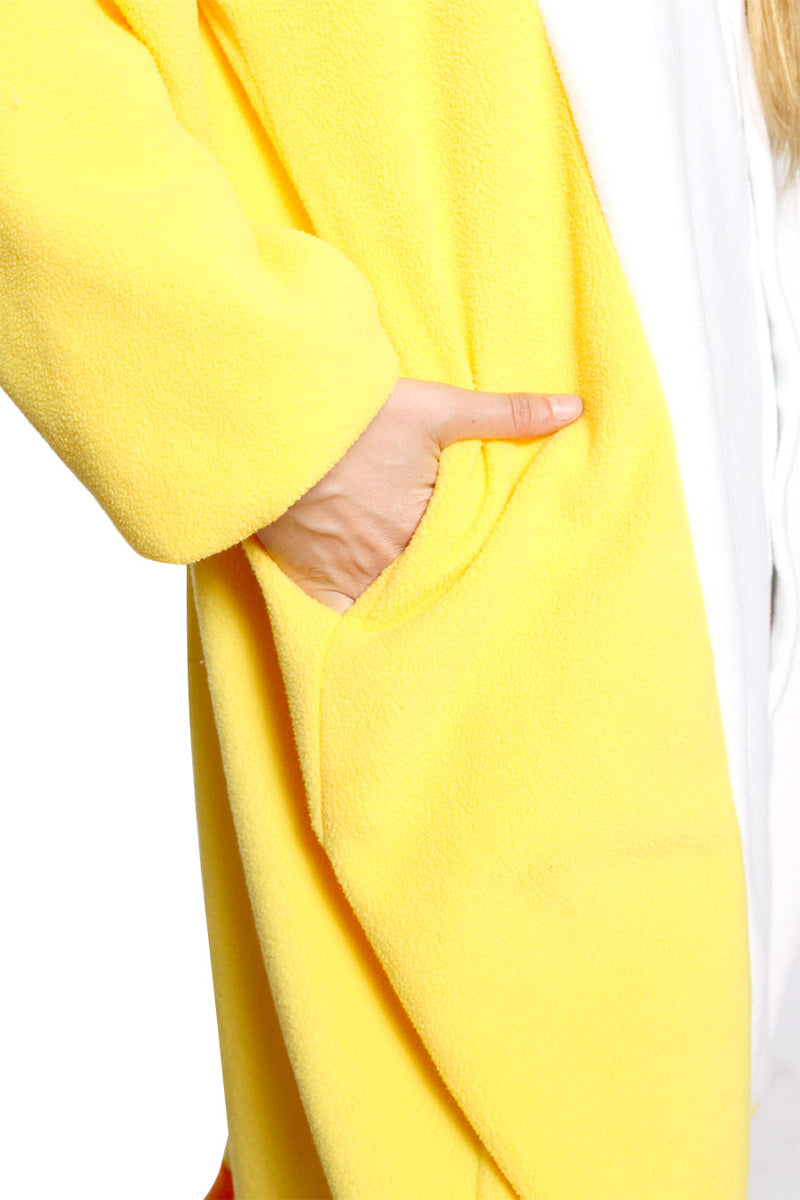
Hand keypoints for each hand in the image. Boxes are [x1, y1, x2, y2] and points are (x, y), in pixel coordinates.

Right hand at [255, 376, 582, 612]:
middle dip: (441, 595)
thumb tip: (572, 411)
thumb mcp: (437, 408)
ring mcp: (345, 574)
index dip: (476, 570)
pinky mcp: (308, 580)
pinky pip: (337, 621)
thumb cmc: (358, 415)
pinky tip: (371, 641)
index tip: (495, 583)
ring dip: (401, 610)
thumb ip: (505, 415)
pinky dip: (354, 626)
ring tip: (424, 627)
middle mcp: (388, 560)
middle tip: (467, 612)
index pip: (465, 565)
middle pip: (425, 591)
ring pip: (385, 609)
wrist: (275, 420)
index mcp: (425, 527)